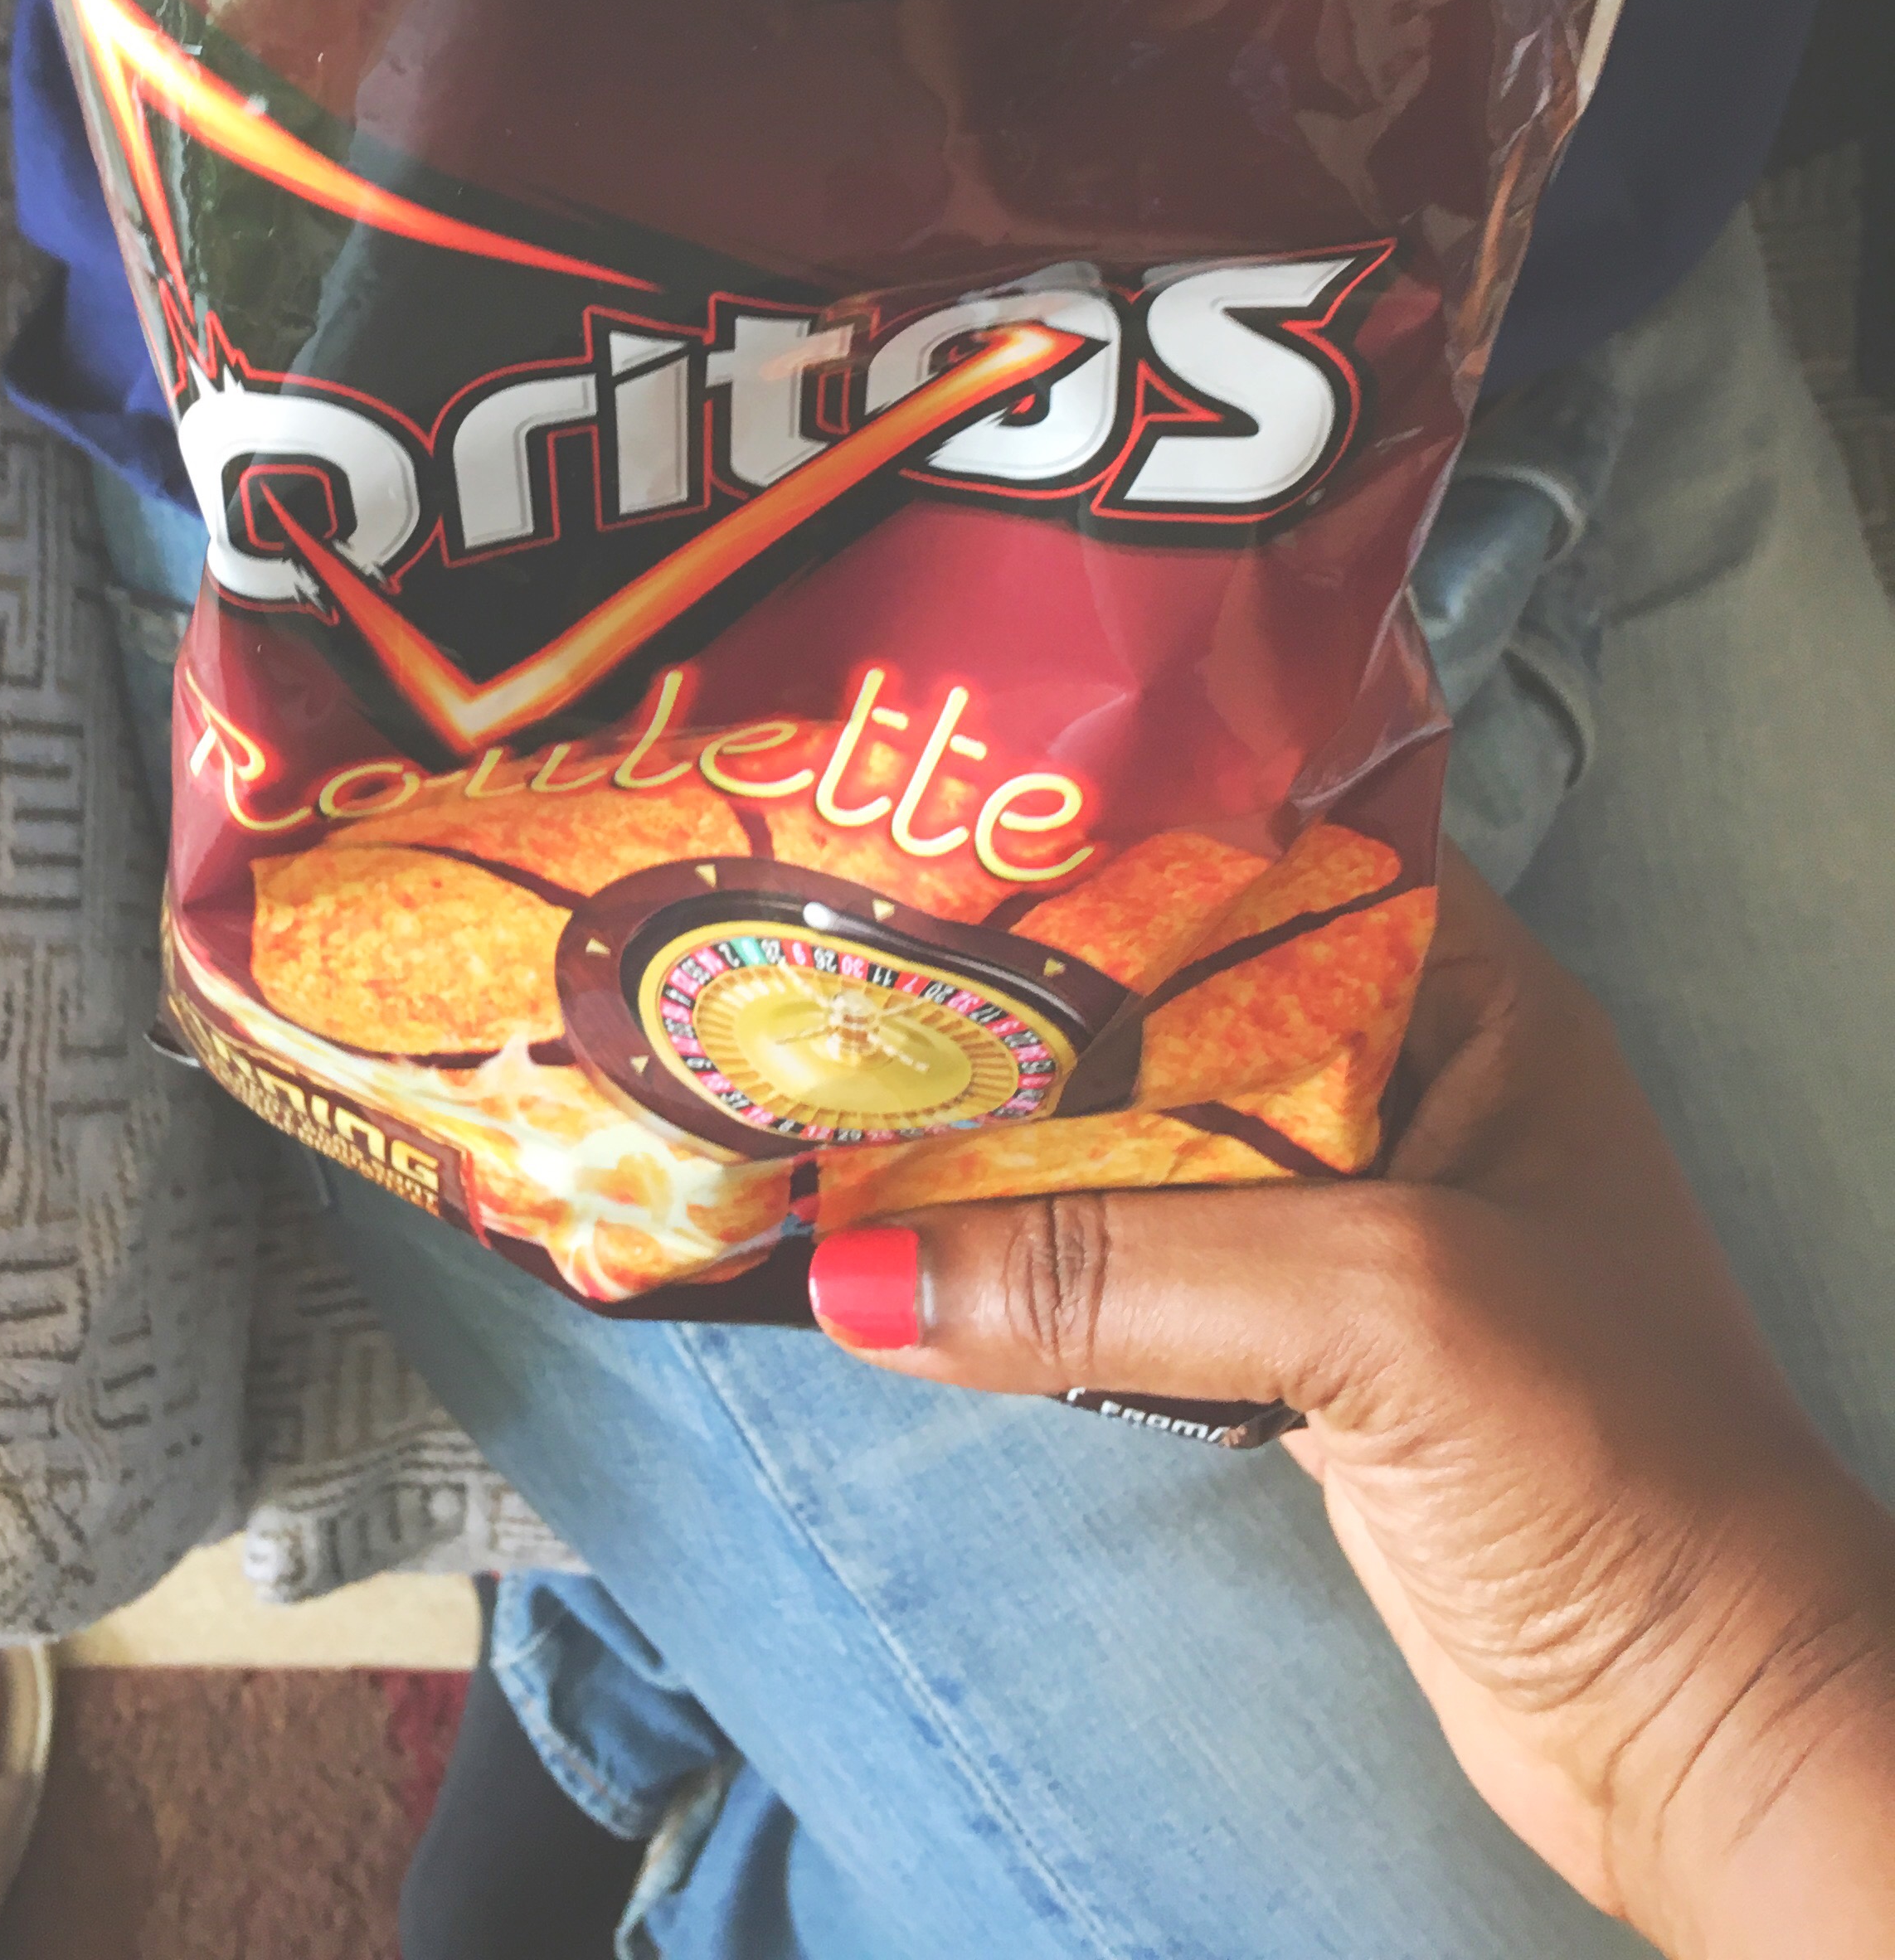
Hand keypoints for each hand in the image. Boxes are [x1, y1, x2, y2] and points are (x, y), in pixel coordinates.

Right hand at [808, 859, 1894, 1957]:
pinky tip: (917, 1249)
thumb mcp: (1372, 1307)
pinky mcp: (1302, 1354)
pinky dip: (1036, 1267)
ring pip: (1143, 1145)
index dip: (1115, 837)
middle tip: (854, 962)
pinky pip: (1139, 1274)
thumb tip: (854, 1273)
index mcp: (1468, 1001)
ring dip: (1013, 1145)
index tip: (947, 829)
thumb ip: (1118, 1270)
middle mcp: (1407, 1084)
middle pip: (1177, 1003)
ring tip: (849, 1088)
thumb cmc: (1612, 1463)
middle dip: (1027, 997)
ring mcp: (1352, 1224)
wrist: (1709, 1727)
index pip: (1266, 857)